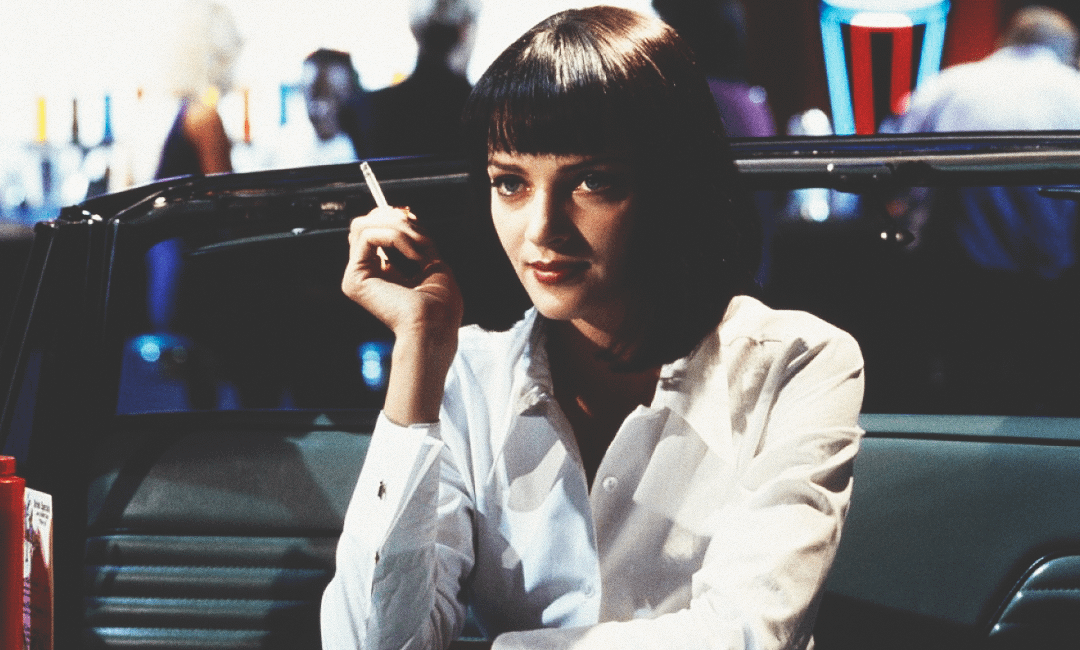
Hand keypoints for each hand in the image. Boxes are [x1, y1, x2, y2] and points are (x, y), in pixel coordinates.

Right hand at [342, 206, 462, 336]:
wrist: (437, 327)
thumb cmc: (441, 305)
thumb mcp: (432, 261)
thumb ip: (415, 239)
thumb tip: (404, 214)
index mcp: (383, 272)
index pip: (376, 229)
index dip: (393, 216)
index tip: (413, 216)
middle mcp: (366, 273)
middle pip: (364, 223)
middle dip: (394, 218)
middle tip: (416, 230)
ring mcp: (357, 276)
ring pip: (363, 226)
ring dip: (397, 228)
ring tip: (417, 247)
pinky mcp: (354, 279)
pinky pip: (367, 236)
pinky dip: (395, 237)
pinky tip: (412, 254)